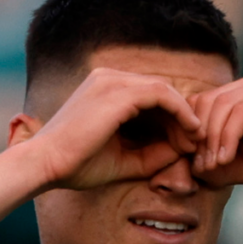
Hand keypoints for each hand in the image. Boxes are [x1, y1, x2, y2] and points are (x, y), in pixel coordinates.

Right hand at [28, 68, 202, 191]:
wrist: (46, 165)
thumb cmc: (78, 165)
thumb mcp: (125, 159)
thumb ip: (154, 153)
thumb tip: (184, 150)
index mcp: (105, 89)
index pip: (150, 96)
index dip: (172, 119)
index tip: (185, 144)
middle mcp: (108, 78)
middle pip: (160, 90)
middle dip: (181, 116)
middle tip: (196, 142)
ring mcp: (112, 81)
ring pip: (164, 90)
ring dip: (184, 115)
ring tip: (194, 139)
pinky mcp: (118, 93)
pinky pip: (162, 94)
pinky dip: (180, 112)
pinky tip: (190, 132)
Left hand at [187, 74, 242, 187]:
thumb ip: (221, 165)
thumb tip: (191, 170)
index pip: (200, 103)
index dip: (189, 133)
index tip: (192, 163)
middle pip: (205, 102)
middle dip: (196, 138)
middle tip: (199, 167)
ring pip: (220, 106)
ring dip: (211, 140)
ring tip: (212, 167)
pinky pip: (240, 114)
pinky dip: (227, 138)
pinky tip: (226, 160)